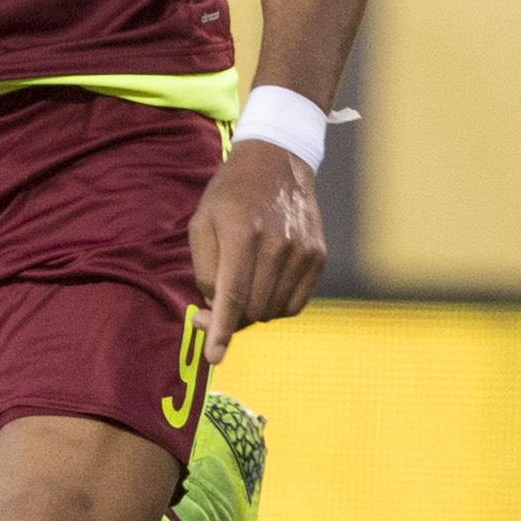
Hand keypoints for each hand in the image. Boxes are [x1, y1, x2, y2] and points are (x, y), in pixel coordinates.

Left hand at [189, 137, 325, 354]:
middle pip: (253, 309)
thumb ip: (205, 268)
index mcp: (242, 235)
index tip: (215, 357)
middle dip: (229, 320)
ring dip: (251, 312)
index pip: (232, 296)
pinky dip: (274, 306)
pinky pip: (295, 303)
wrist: (277, 164)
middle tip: (208, 313)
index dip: (221, 330)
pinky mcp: (318, 257)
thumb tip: (215, 308)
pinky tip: (261, 286)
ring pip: (274, 310)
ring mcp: (303, 252)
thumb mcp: (201, 223)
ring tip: (237, 291)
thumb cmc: (229, 195)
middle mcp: (277, 245)